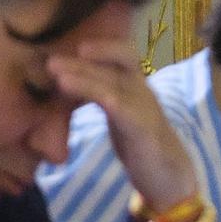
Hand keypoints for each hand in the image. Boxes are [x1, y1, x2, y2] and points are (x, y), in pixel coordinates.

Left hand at [48, 40, 198, 213]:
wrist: (169, 174)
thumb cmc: (140, 145)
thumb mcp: (120, 117)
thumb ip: (101, 99)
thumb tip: (64, 85)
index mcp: (137, 88)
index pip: (124, 58)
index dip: (103, 48)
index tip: (74, 46)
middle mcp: (143, 92)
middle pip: (117, 65)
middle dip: (84, 59)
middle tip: (51, 59)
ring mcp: (144, 108)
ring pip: (114, 83)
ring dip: (83, 74)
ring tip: (55, 71)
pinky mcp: (141, 128)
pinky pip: (117, 105)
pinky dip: (93, 92)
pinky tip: (72, 90)